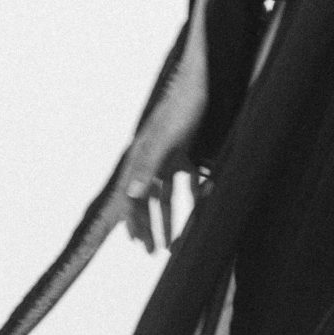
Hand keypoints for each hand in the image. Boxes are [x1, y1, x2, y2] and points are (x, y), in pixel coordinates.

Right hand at [121, 55, 209, 250]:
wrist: (196, 83)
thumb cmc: (179, 110)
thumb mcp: (164, 141)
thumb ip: (148, 167)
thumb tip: (133, 194)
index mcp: (141, 158)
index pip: (132, 196)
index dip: (133, 220)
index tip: (135, 243)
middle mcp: (151, 159)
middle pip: (147, 200)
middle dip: (150, 226)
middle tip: (154, 252)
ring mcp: (167, 156)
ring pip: (166, 195)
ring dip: (169, 218)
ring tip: (173, 242)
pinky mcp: (184, 149)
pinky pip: (186, 178)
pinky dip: (192, 193)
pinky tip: (201, 205)